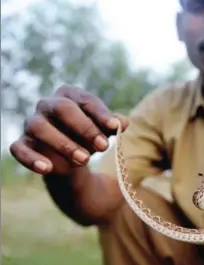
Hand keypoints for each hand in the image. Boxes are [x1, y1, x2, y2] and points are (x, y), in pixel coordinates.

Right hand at [10, 84, 128, 175]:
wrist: (73, 159)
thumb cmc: (89, 136)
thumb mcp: (104, 131)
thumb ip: (113, 125)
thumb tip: (123, 122)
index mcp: (69, 95)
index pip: (84, 99)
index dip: (100, 113)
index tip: (115, 127)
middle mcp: (47, 104)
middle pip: (62, 108)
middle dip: (84, 127)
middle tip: (104, 147)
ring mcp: (32, 123)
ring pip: (40, 127)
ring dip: (64, 144)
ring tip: (85, 160)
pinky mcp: (21, 144)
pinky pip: (19, 149)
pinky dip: (31, 159)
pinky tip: (48, 168)